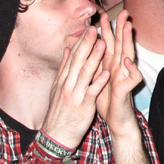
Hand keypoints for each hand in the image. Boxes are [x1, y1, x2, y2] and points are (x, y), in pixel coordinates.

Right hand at [40, 26, 110, 149]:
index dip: (81, 42)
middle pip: (77, 61)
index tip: (88, 28)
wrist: (56, 135)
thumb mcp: (58, 87)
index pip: (72, 57)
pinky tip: (107, 72)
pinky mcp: (83, 106)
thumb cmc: (60, 110)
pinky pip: (92, 92)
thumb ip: (64, 68)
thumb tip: (67, 50)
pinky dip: (99, 82)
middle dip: (86, 44)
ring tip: (103, 44)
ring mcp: (75, 94)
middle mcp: (67, 84)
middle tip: (94, 29)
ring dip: (94, 58)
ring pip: (85, 73)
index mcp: (63, 79)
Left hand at [95, 10, 142, 137]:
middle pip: (121, 45)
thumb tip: (90, 48)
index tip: (102, 15)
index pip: (109, 44)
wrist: (116, 120)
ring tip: (128, 28)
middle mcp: (119, 68)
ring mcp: (125, 77)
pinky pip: (132, 77)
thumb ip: (96, 63)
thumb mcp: (98, 78)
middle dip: (121, 28)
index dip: (107, 30)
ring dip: (128, 41)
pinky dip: (131, 68)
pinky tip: (127, 60)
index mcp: (110, 65)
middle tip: (123, 12)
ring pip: (128, 55)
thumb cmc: (108, 100)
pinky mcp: (127, 89)